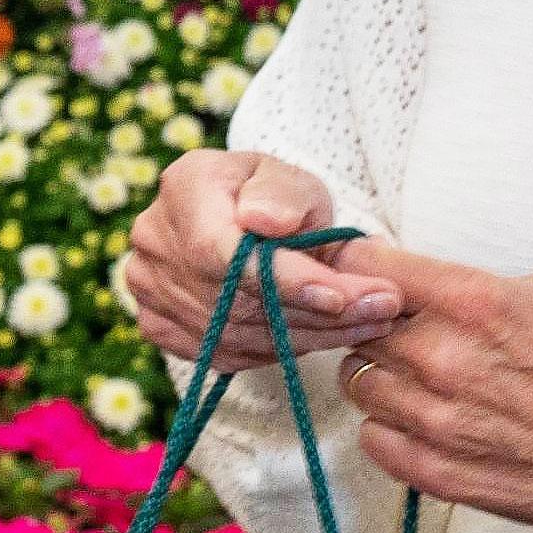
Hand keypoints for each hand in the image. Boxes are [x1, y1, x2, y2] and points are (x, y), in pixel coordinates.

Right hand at [123, 150, 397, 373]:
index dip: (285, 282)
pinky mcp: (157, 323)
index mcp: (184, 187)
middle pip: (237, 300)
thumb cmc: (272, 195)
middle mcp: (154, 239)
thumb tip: (263, 221)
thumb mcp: (292, 178)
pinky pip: (223, 354)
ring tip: (369, 324)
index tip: (344, 297)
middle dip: (318, 312)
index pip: (227, 251)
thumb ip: (283, 195)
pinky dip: (277, 351)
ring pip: (235, 334)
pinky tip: (321, 336)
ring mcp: (149, 286)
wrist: (240, 217)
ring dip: (310, 337)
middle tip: (384, 310)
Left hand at [321, 241, 532, 532]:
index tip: (356, 271)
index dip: (356, 265)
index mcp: (471, 302)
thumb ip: (461, 287)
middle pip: (356, 326)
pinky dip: (389, 428)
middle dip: (374, 325)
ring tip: (416, 382)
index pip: (368, 265)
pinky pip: (372, 437)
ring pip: (358, 382)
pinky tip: (420, 422)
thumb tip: (407, 280)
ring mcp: (433, 418)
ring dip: (380, 377)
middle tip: (402, 334)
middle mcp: (442, 357)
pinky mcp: (432, 470)